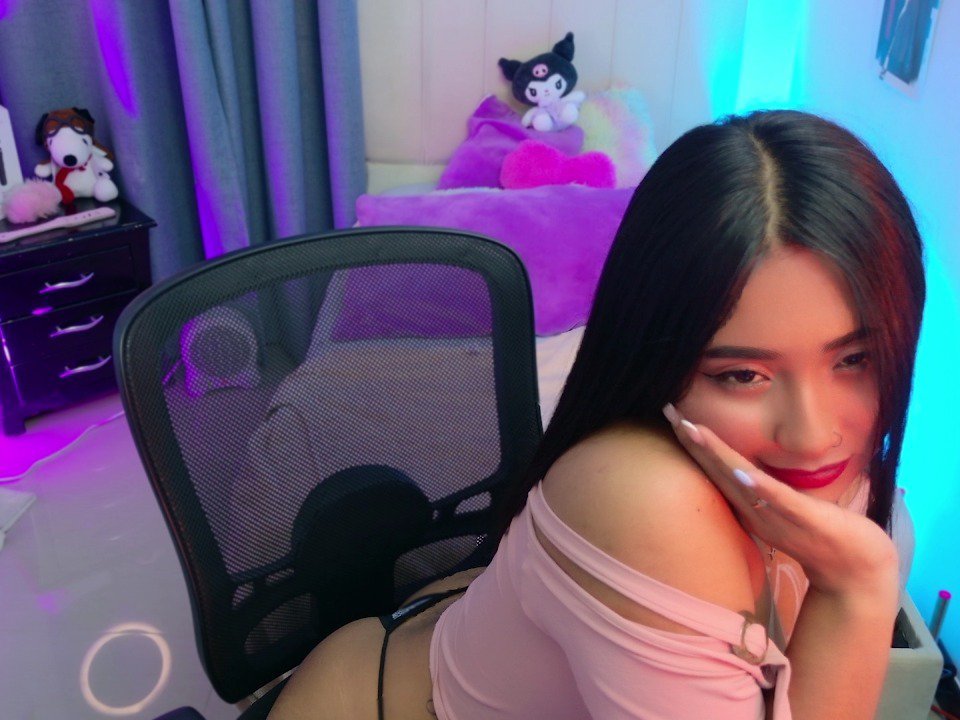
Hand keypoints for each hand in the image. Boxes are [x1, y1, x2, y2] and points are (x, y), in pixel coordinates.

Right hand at [662, 404, 897, 598]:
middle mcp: (757, 512)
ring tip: (691, 430)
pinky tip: (740, 470)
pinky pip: (779, 500)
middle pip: (718, 472)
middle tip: (669, 412)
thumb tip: (753, 468)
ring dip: (714, 456)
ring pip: (740, 481)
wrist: (859, 576)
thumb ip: (769, 491)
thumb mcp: (789, 510)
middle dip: (692, 442)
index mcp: (752, 506)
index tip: (673, 415)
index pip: (717, 470)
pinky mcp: (807, 519)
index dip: (694, 444)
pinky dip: (758, 486)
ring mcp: (780, 517)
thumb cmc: (827, 537)